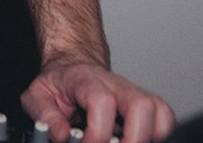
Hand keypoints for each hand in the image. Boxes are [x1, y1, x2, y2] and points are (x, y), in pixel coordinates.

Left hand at [21, 57, 174, 142]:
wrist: (72, 68)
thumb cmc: (58, 83)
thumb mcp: (37, 95)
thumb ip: (46, 115)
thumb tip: (62, 135)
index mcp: (87, 81)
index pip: (102, 102)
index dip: (97, 131)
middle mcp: (117, 86)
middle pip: (143, 105)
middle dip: (134, 138)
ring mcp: (134, 95)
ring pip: (161, 111)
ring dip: (150, 137)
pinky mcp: (146, 107)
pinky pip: (165, 120)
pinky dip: (157, 135)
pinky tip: (134, 141)